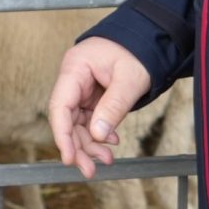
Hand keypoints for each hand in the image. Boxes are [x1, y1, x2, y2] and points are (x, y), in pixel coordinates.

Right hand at [46, 36, 152, 176]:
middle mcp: (73, 79)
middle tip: (89, 170)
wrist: (149, 39)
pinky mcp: (92, 95)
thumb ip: (113, 106)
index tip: (69, 157)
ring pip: (78, 122)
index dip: (62, 135)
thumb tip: (97, 135)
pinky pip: (90, 119)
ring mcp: (82, 88)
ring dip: (89, 144)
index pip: (59, 106)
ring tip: (106, 160)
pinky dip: (99, 133)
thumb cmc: (138, 52)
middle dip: (77, 146)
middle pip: (66, 119)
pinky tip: (111, 141)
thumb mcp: (130, 79)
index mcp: (75, 68)